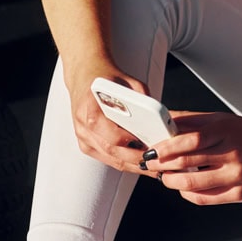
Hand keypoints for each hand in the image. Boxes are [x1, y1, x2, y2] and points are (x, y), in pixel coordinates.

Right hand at [64, 61, 154, 175]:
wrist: (83, 75)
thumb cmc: (105, 77)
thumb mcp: (127, 80)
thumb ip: (142, 97)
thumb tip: (159, 117)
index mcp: (90, 110)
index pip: (112, 136)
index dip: (133, 143)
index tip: (150, 146)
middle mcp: (83, 127)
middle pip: (113, 152)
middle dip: (137, 159)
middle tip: (158, 160)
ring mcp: (83, 138)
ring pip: (111, 159)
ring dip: (133, 165)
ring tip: (153, 165)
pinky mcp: (85, 145)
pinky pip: (107, 158)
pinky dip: (125, 161)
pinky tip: (140, 162)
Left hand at [143, 112, 241, 204]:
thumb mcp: (227, 121)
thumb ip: (196, 122)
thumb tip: (167, 122)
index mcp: (227, 130)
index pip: (187, 139)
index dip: (164, 146)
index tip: (151, 148)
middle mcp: (231, 153)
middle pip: (185, 161)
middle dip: (162, 164)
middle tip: (151, 163)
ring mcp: (236, 176)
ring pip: (192, 183)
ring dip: (172, 182)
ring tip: (165, 177)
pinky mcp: (240, 194)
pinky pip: (206, 198)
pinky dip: (189, 194)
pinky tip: (184, 189)